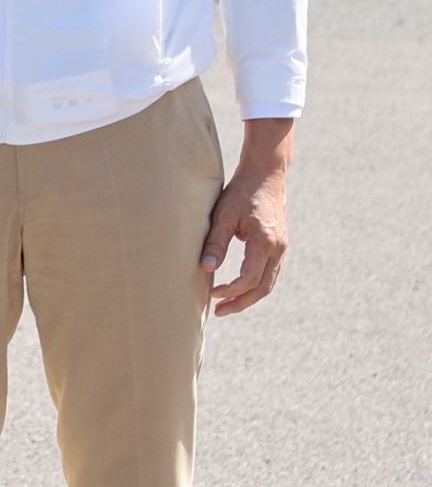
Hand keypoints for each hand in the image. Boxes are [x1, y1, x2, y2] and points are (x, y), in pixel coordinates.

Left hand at [202, 118, 292, 315]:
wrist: (266, 175)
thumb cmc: (241, 193)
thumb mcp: (224, 215)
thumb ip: (215, 243)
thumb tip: (205, 269)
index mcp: (265, 243)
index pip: (249, 279)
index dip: (230, 291)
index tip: (211, 294)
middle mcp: (278, 249)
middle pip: (262, 288)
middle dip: (241, 302)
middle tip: (219, 311)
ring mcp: (281, 248)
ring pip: (269, 282)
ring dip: (249, 296)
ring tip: (226, 304)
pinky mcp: (279, 244)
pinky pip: (270, 272)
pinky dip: (256, 284)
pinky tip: (239, 287)